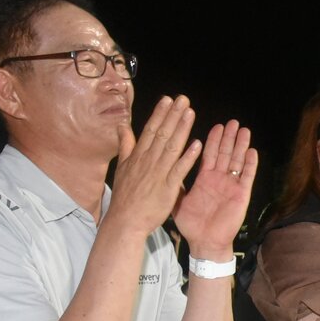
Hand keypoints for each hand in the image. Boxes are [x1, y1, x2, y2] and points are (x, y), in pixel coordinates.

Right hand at [110, 95, 201, 236]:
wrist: (125, 221)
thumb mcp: (122, 167)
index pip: (150, 130)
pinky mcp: (167, 188)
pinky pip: (179, 170)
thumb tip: (122, 125)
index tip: (168, 99)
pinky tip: (197, 145)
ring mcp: (158, 173)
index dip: (160, 114)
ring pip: (172, 147)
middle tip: (183, 99)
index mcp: (138, 156)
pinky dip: (188, 157)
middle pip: (162, 134)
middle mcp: (148, 161)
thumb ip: (125, 145)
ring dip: (182, 129)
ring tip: (190, 113)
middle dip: (173, 115)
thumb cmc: (126, 196)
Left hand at [173, 119, 257, 257]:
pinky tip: (252, 151)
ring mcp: (231, 186)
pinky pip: (246, 177)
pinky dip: (250, 165)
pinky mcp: (240, 195)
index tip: (216, 125)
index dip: (213, 140)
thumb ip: (175, 183)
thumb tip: (165, 168)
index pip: (209, 154)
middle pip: (225, 154)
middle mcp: (219, 180)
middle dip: (229, 138)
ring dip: (241, 146)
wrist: (204, 242)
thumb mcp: (179, 200)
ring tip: (244, 130)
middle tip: (233, 122)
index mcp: (205, 179)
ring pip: (237, 161)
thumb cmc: (192, 224)